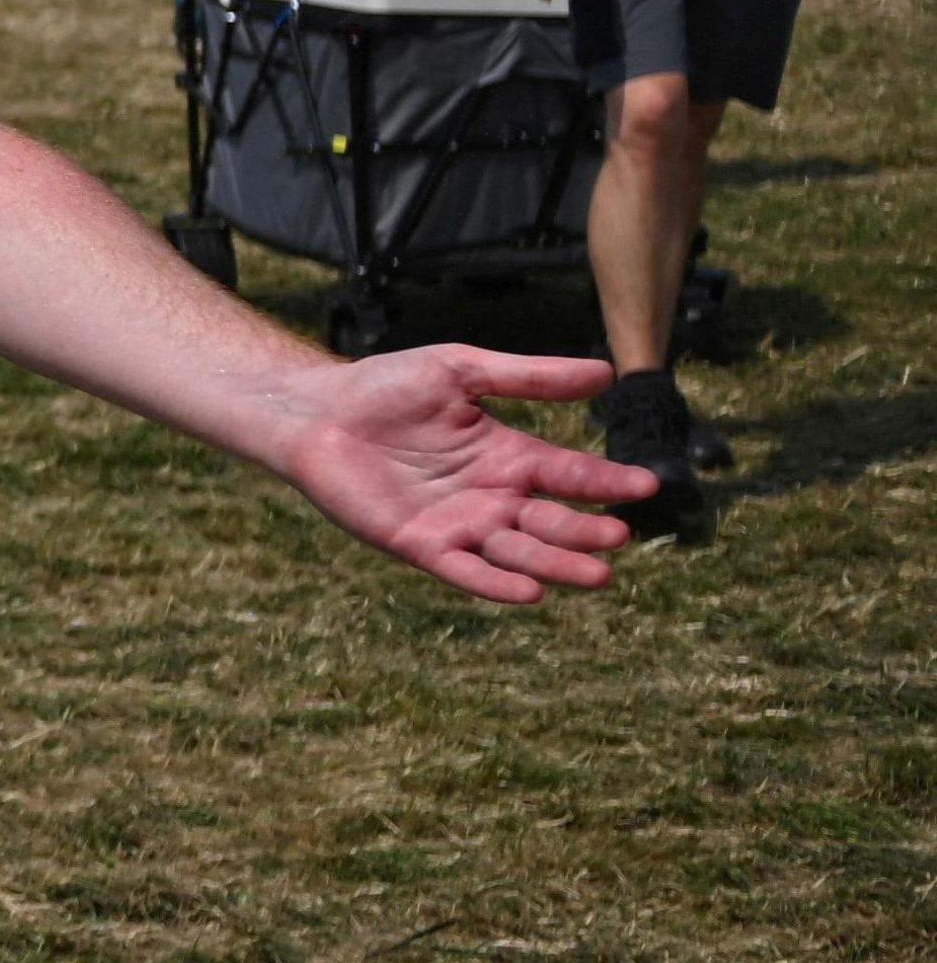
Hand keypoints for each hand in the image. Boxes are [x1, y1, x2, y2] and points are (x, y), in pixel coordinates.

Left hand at [266, 347, 647, 601]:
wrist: (316, 410)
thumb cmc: (386, 386)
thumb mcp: (463, 371)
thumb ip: (530, 377)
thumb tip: (607, 373)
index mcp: (507, 456)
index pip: (569, 474)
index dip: (607, 481)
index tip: (647, 486)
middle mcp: (491, 497)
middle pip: (550, 521)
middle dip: (586, 531)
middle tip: (619, 536)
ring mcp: (458, 524)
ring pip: (518, 553)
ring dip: (557, 564)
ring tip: (598, 574)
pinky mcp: (419, 545)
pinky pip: (465, 571)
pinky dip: (496, 583)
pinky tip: (529, 591)